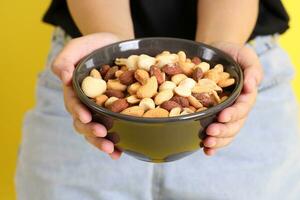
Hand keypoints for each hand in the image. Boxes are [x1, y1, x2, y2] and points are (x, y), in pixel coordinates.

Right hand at [52, 33, 121, 159]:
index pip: (74, 104)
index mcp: (76, 90)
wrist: (116, 46)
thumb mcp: (78, 46)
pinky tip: (120, 152)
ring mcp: (99, 109)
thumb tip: (63, 77)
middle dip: (91, 132)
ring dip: (101, 142)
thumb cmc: (95, 46)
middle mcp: (86, 103)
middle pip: (84, 122)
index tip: (87, 118)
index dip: (79, 113)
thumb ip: (66, 59)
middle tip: (103, 137)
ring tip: (112, 150)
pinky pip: (113, 128)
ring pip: (96, 130)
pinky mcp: (114, 111)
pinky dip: (115, 142)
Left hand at [203, 42, 263, 155]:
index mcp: (245, 95)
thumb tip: (252, 85)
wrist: (215, 54)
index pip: (243, 108)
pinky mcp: (213, 115)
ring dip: (218, 141)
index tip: (222, 116)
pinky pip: (216, 133)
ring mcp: (225, 113)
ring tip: (206, 144)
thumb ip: (252, 68)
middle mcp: (236, 107)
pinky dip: (213, 144)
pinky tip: (206, 150)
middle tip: (210, 134)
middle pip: (235, 124)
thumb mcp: (244, 54)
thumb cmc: (231, 54)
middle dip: (223, 131)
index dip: (234, 114)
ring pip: (226, 132)